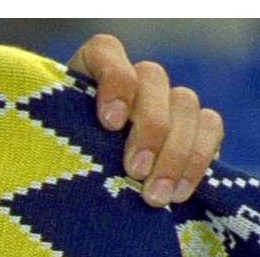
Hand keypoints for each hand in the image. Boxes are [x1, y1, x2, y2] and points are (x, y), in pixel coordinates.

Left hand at [69, 34, 224, 208]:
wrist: (85, 201)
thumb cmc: (57, 173)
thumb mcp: (48, 155)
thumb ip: (58, 143)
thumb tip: (60, 159)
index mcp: (91, 73)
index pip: (106, 51)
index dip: (114, 81)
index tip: (110, 123)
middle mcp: (133, 80)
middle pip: (153, 79)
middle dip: (148, 128)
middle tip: (134, 172)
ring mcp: (167, 100)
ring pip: (185, 103)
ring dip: (175, 152)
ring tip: (155, 196)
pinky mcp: (195, 126)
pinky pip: (211, 127)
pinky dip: (198, 159)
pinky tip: (180, 193)